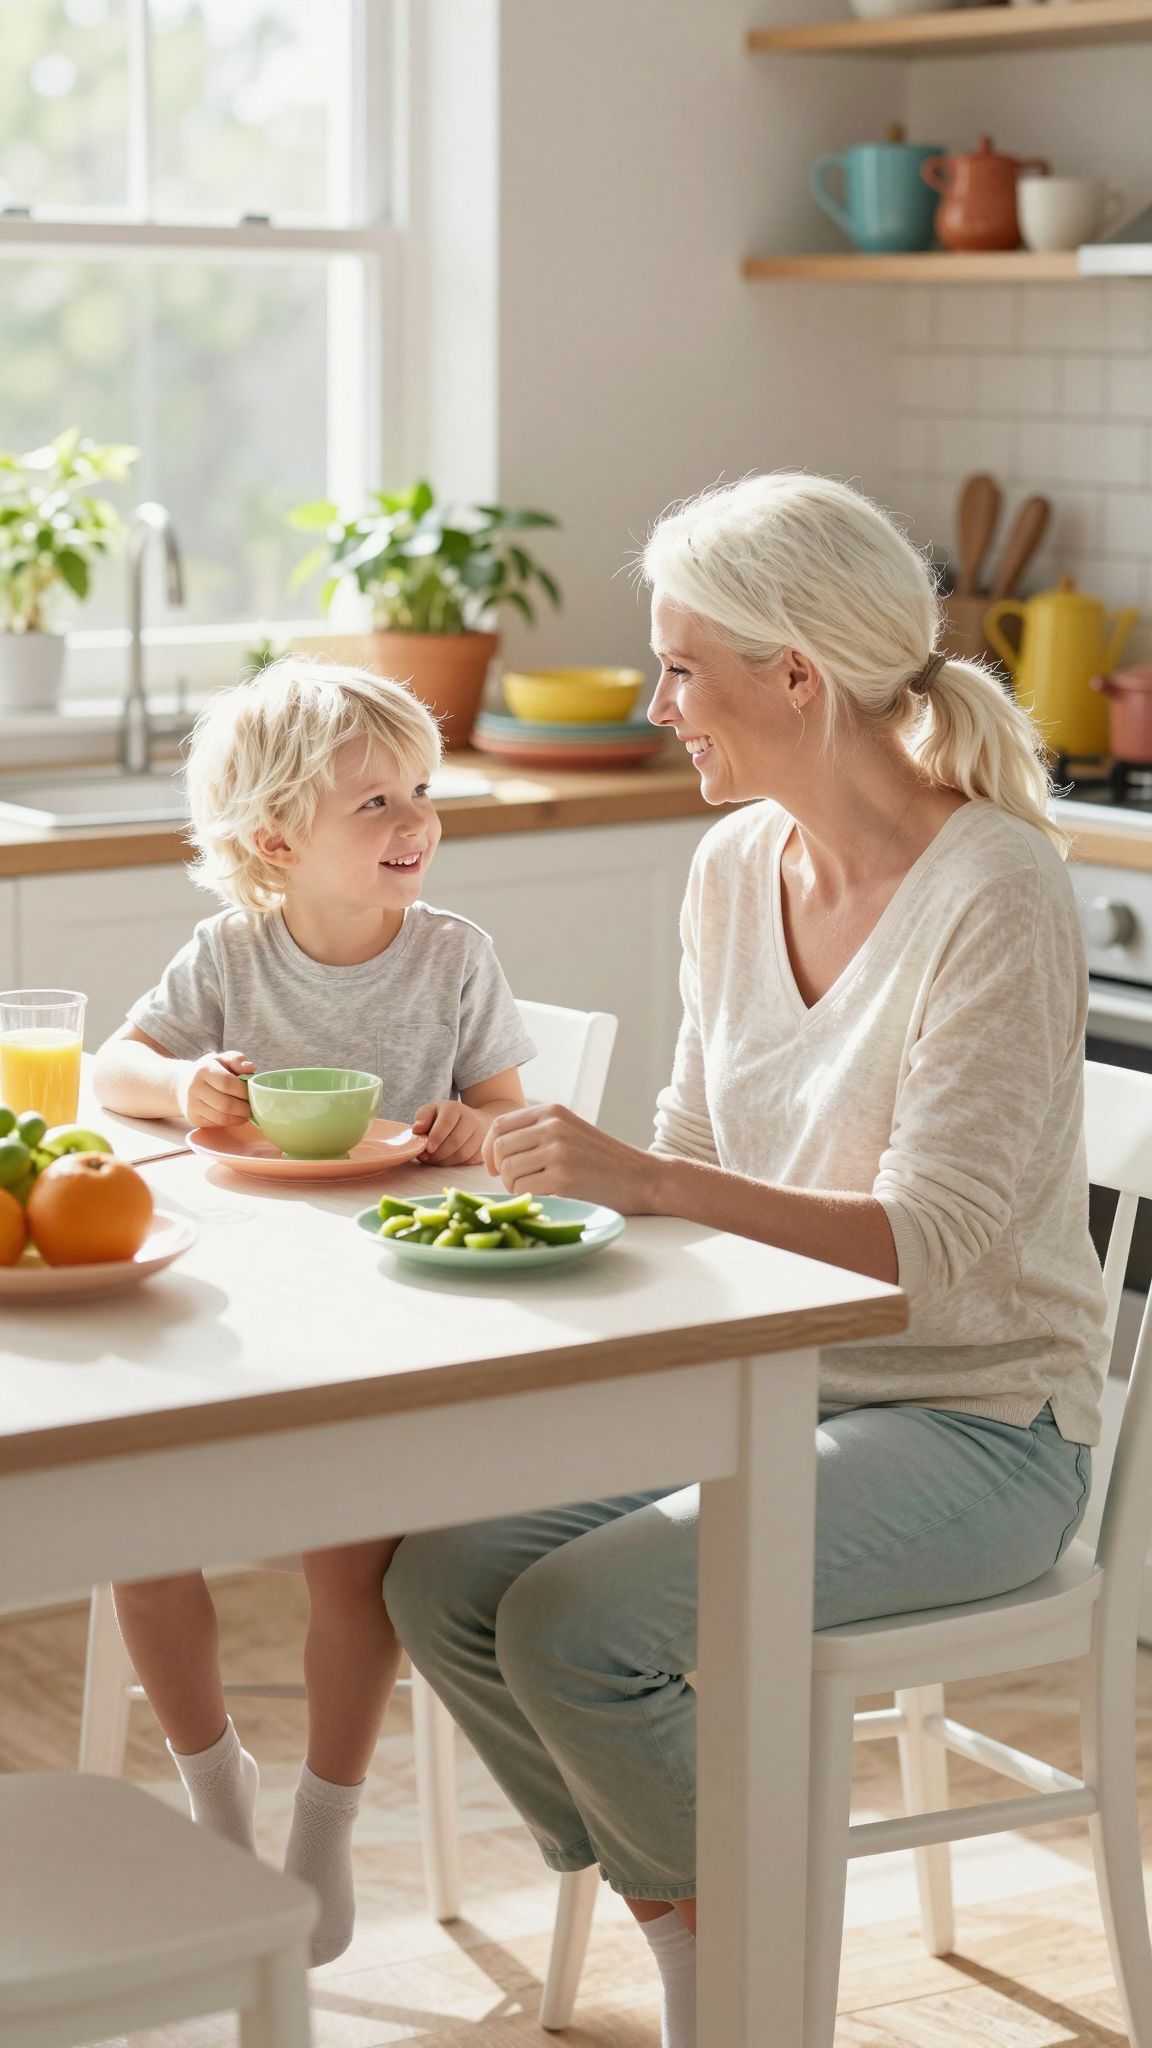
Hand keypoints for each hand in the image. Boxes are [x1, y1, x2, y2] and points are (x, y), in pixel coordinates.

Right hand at [176, 1051, 254, 1127]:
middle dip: (245, 1108)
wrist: (184, 1083)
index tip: (254, 1092)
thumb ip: (237, 1060)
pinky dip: (231, 1122)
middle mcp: (193, 1088)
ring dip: (240, 1118)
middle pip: (226, 1104)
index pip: (227, 1083)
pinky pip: (217, 1124)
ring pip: (222, 1118)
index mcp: (203, 1070)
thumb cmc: (211, 1070)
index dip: (244, 1090)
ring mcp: (191, 1105)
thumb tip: (250, 1068)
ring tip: (248, 1112)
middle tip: (255, 1106)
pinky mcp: (193, 1119)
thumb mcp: (223, 1059)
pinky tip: (237, 1116)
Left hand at [410, 1098, 488, 1166]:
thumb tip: (417, 1129)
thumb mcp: (432, 1111)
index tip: (428, 1148)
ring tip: (434, 1158)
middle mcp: (471, 1120)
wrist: (476, 1120)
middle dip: (437, 1153)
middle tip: (426, 1157)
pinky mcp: (482, 1149)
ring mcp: (480, 1135)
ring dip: (444, 1160)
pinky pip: (468, 1161)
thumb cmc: (447, 1118)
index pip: (446, 1122)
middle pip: (455, 1141)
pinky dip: (454, 1163)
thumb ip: (422, 1117)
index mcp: (455, 1108)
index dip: (436, 1137)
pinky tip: (446, 1159)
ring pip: (462, 1154)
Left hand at [482, 1102, 655, 1210]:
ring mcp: (558, 1151)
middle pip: (500, 1148)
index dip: (488, 1148)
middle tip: (513, 1182)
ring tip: (534, 1190)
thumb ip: (538, 1132)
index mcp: (552, 1111)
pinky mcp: (563, 1177)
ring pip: (508, 1171)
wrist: (642, 1177)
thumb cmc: (603, 1160)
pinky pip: (524, 1189)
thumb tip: (495, 1149)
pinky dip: (528, 1197)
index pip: (499, 1125)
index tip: (493, 1166)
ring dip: (514, 1186)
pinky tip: (546, 1196)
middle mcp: (552, 1126)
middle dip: (499, 1170)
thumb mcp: (570, 1131)